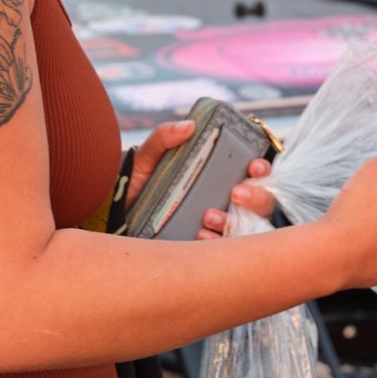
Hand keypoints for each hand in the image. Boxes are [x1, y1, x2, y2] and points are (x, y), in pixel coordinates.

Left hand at [124, 119, 276, 239]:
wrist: (114, 218)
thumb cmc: (135, 186)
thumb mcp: (146, 159)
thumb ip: (163, 139)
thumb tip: (188, 126)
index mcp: (219, 177)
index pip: (254, 173)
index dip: (262, 169)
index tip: (254, 167)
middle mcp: (224, 201)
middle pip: (262, 202)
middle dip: (257, 198)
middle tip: (236, 193)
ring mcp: (217, 226)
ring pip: (247, 227)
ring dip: (233, 221)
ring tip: (208, 216)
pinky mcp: (204, 248)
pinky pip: (224, 251)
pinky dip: (215, 241)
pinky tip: (199, 235)